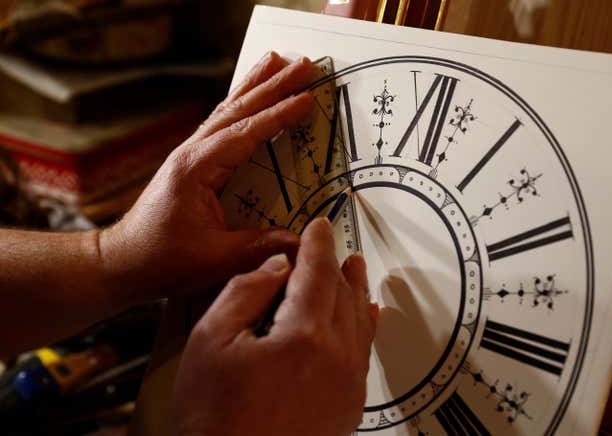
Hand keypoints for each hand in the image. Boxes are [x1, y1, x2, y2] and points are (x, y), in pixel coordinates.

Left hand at [98, 52, 314, 301]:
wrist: (122, 261)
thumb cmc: (163, 260)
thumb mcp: (215, 259)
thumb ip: (259, 246)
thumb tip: (301, 241)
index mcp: (197, 169)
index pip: (246, 133)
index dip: (279, 115)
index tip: (307, 97)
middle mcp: (192, 153)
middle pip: (237, 110)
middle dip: (272, 85)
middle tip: (302, 62)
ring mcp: (190, 155)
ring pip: (227, 111)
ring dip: (254, 86)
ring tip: (275, 60)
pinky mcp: (191, 163)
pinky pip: (221, 125)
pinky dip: (241, 105)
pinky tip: (249, 97)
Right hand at [173, 218, 378, 435]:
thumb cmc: (214, 416)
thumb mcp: (211, 340)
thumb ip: (246, 292)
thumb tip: (277, 266)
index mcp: (303, 334)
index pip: (318, 271)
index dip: (318, 243)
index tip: (320, 226)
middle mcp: (336, 356)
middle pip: (343, 292)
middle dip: (336, 262)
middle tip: (333, 244)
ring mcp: (348, 382)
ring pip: (360, 319)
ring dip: (356, 289)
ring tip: (356, 269)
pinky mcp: (349, 404)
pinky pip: (365, 352)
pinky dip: (366, 326)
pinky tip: (368, 316)